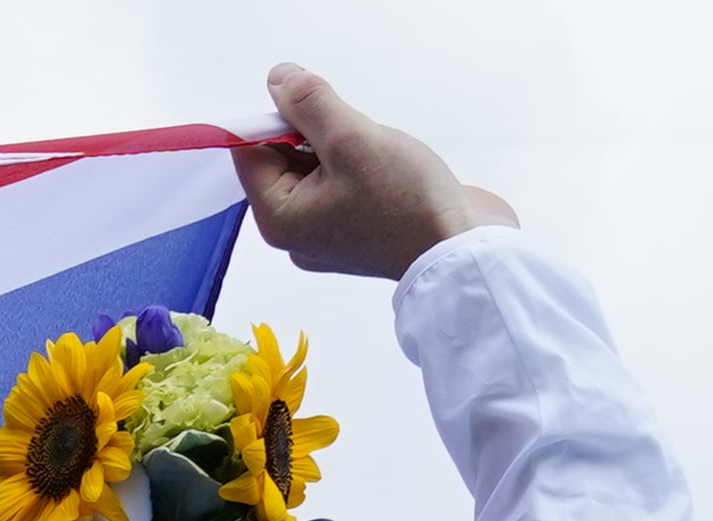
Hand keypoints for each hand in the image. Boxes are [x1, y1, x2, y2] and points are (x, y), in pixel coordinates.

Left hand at [236, 65, 514, 278]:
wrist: (462, 250)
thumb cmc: (407, 202)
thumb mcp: (352, 140)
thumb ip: (310, 105)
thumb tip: (279, 79)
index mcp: (278, 219)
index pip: (250, 153)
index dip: (278, 119)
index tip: (321, 109)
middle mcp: (295, 231)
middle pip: (282, 159)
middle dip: (316, 133)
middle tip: (358, 139)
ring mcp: (326, 231)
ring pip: (316, 166)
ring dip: (343, 145)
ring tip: (380, 157)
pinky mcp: (357, 225)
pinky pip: (343, 180)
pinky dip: (360, 162)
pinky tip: (389, 168)